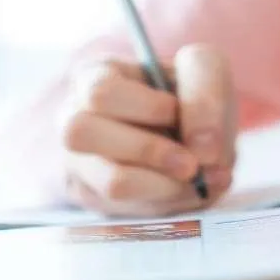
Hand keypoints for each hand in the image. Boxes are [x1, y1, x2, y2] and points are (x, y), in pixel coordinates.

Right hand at [58, 44, 237, 216]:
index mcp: (94, 77)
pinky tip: (197, 188)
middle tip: (192, 160)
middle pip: (82, 136)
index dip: (148, 107)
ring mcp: (81, 163)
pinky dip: (171, 201)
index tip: (179, 113)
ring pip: (111, 182)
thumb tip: (203, 149)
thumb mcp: (204, 69)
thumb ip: (205, 94)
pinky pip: (131, 209)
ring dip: (166, 183)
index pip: (102, 94)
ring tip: (200, 175)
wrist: (190, 130)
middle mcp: (74, 120)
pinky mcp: (97, 198)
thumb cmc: (188, 92)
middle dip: (148, 151)